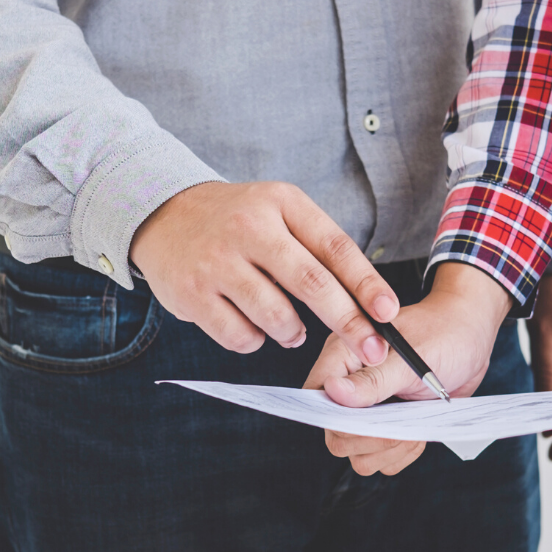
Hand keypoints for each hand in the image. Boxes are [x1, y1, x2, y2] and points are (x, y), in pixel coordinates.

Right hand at [130, 181, 396, 359]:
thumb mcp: (279, 213)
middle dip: (348, 322)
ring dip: (294, 334)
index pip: (334, 247)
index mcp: (281, 203)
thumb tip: (367, 304)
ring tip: (292, 330)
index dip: (366, 284)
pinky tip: (252, 325)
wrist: (163, 214)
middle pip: (311, 284)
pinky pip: (240, 336)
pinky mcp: (192, 293)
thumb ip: (319, 249)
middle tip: (371, 348)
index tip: (388, 312)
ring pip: (277, 317)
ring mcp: (217, 261)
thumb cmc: (237, 222)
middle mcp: (249, 228)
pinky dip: (255, 340)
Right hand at [303, 262, 512, 474]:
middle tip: (402, 423)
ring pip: (358, 454)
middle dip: (371, 439)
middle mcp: (351, 386)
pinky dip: (401, 454)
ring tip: (414, 425)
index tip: (374, 417)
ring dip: (389, 450)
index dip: (337, 418)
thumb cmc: (443, 333)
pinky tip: (419, 431)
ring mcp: (370, 409)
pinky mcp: (389, 425)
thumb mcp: (411, 357)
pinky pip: (382, 459)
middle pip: (336, 436)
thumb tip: (334, 392)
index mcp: (344, 357)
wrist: (471, 336)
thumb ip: (373, 380)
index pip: (317, 399)